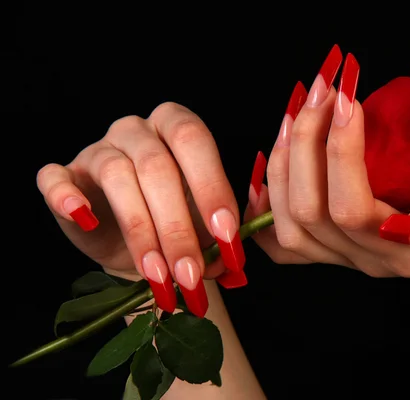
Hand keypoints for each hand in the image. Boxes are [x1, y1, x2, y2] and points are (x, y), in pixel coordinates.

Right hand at [36, 102, 246, 316]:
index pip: (194, 141)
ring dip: (140, 231)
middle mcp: (137, 130)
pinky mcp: (65, 175)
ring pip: (117, 176)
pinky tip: (84, 219)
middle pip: (157, 166)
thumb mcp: (211, 224)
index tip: (226, 235)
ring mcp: (98, 149)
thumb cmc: (181, 224)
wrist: (137, 246)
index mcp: (177, 128)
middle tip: (190, 273)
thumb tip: (233, 254)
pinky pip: (54, 177)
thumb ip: (227, 230)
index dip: (211, 187)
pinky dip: (65, 196)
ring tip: (157, 275)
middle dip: (177, 226)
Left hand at [245, 46, 409, 279]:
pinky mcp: (336, 248)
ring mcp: (346, 257)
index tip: (350, 98)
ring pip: (287, 224)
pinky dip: (266, 203)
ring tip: (299, 112)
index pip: (350, 208)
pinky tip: (271, 163)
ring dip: (284, 162)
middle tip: (323, 90)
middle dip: (306, 143)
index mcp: (403, 253)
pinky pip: (283, 240)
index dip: (340, 152)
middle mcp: (366, 259)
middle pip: (308, 212)